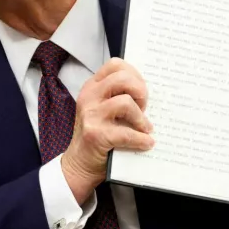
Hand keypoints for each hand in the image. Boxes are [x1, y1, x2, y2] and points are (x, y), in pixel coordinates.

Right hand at [61, 58, 154, 203]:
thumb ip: (119, 96)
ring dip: (141, 117)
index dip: (134, 74)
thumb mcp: (103, 109)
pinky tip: (146, 143)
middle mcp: (89, 97)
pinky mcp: (96, 135)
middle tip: (143, 108)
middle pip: (122, 78)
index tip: (140, 91)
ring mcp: (90, 115)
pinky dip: (141, 139)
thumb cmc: (98, 135)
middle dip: (140, 92)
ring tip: (144, 127)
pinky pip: (127, 133)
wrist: (79, 164)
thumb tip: (149, 92)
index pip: (115, 65)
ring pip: (125, 102)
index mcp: (92, 87)